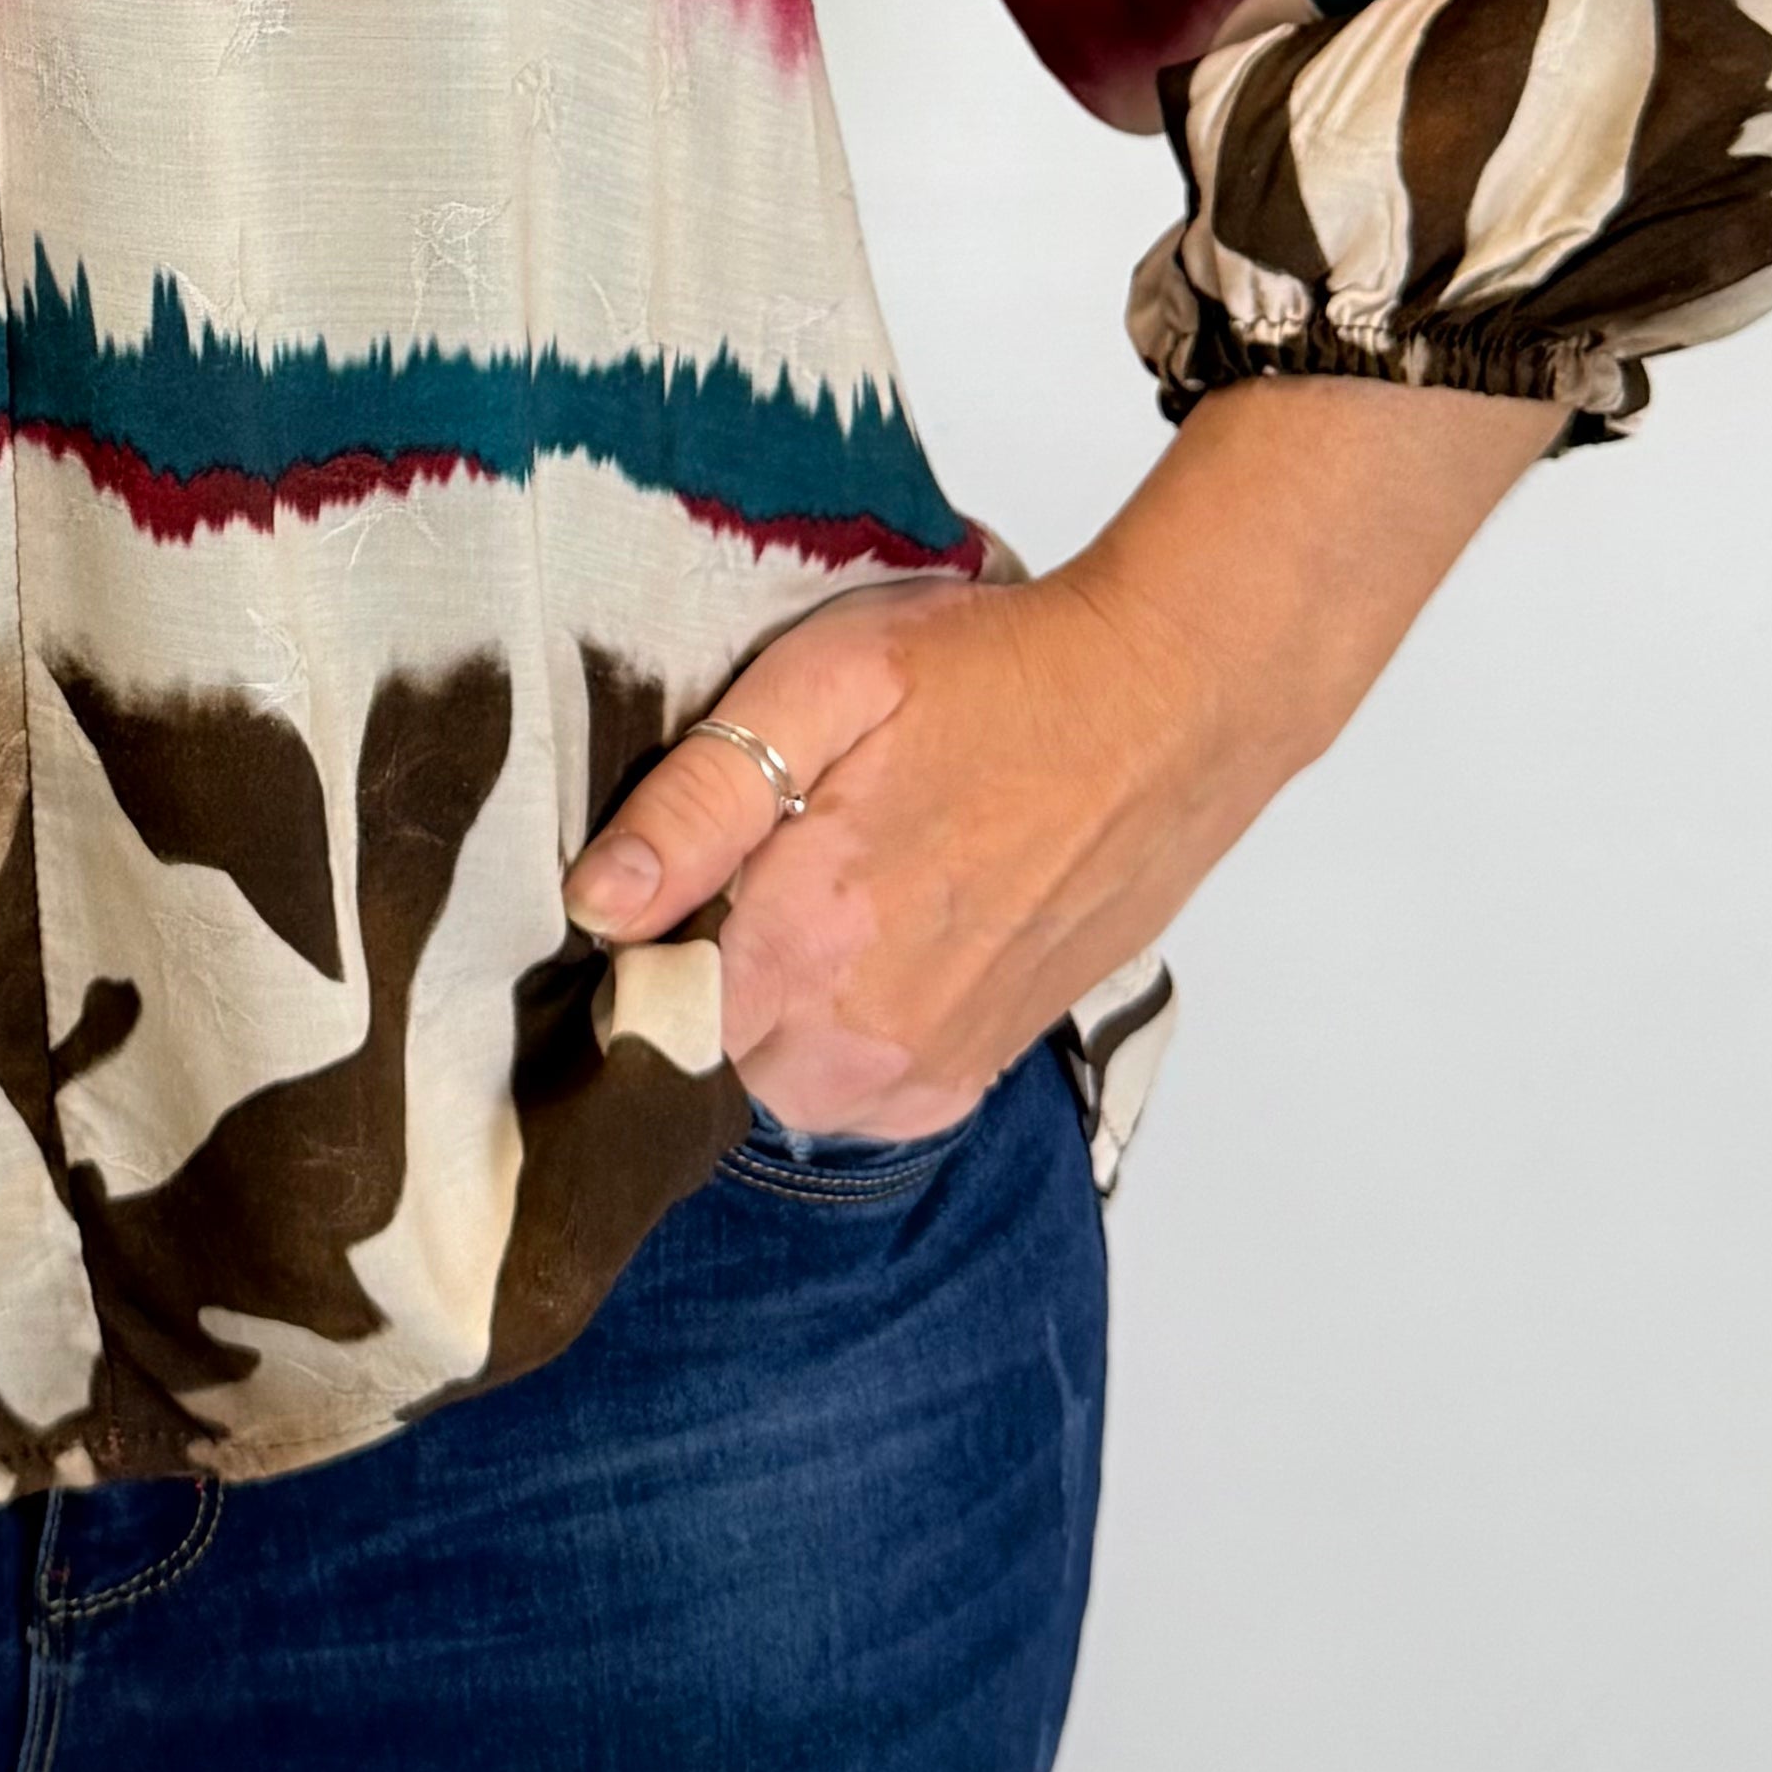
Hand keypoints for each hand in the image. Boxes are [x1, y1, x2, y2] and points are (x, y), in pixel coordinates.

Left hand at [562, 373, 1565, 1133]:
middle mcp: (867, 1034)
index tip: (653, 885)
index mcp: (808, 939)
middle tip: (740, 873)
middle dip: (698, 982)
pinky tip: (872, 946)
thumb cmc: (999, 673)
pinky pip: (870, 1099)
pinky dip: (849, 1044)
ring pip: (788, 1087)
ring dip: (774, 1016)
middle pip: (709, 1058)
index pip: (645, 1016)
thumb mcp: (824, 683)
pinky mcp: (987, 1061)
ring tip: (810, 899)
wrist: (1174, 703)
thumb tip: (597, 904)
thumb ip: (699, 804)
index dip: (631, 950)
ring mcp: (935, 1060)